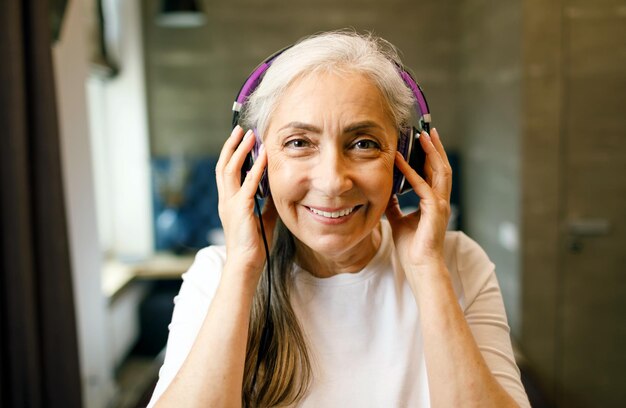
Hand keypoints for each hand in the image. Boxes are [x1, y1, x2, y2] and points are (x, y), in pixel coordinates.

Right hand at [215, 126, 277, 282]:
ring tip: (250, 136)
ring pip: (230, 170)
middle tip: (241, 129)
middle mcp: (226, 199)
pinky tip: (262, 158)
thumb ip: (267, 202)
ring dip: (241, 151)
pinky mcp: (240, 209)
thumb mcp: (263, 218)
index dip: (232, 154)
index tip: (240, 139)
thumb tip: (277, 188)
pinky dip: (255, 170)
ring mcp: (230, 203)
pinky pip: (248, 185)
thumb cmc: (254, 244)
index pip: (226, 172)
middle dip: (232, 146)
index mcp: (229, 201)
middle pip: (223, 165)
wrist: (246, 263)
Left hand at [385, 128, 451, 272]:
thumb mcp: (399, 220)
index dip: (430, 156)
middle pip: (441, 167)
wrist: (419, 266)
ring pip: (439, 171)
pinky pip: (422, 186)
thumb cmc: (412, 247)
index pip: (434, 173)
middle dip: (435, 147)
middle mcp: (440, 200)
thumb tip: (387, 193)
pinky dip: (411, 172)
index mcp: (434, 202)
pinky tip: (400, 161)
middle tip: (427, 130)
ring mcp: (440, 205)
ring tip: (422, 136)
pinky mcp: (434, 211)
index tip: (422, 140)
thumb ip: (395, 205)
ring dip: (430, 152)